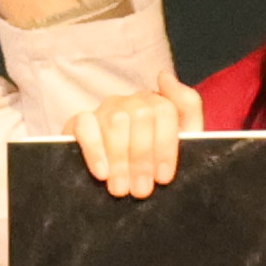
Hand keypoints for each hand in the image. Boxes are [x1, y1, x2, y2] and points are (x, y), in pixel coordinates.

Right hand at [69, 86, 189, 198]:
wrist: (120, 185)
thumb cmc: (151, 165)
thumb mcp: (179, 140)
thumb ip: (186, 107)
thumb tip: (164, 76)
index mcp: (155, 104)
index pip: (166, 110)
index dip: (166, 146)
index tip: (163, 177)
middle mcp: (129, 102)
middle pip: (142, 115)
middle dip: (143, 157)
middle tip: (141, 189)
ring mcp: (104, 110)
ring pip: (116, 121)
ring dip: (120, 159)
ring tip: (121, 188)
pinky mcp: (78, 122)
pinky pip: (85, 125)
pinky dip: (95, 150)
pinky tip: (102, 173)